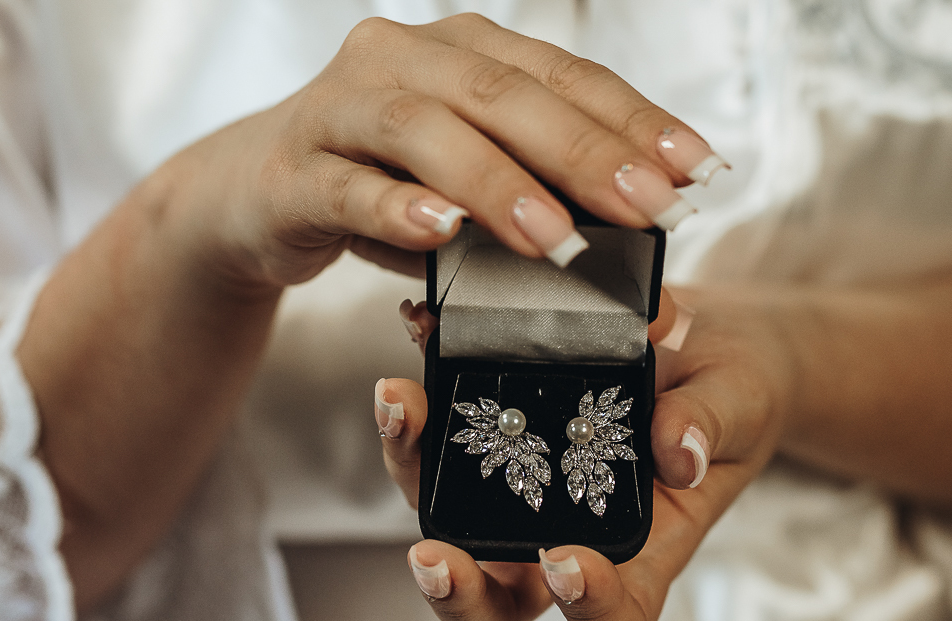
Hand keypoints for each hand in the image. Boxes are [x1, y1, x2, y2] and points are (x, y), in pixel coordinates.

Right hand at [164, 13, 725, 290]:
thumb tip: (640, 225)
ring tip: (555, 238)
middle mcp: (403, 59)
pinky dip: (394, 208)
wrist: (254, 198)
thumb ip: (537, 185)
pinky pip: (346, 185)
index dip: (635, 121)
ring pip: (424, 130)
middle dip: (586, 153)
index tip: (697, 171)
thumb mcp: (468, 180)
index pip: (563, 76)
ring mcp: (340, 107)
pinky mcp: (292, 169)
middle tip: (650, 208)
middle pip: (504, 95)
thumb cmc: (382, 185)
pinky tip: (439, 231)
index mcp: (462, 51)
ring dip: (498, 184)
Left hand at [376, 286, 794, 620]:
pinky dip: (425, 397)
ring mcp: (522, 491)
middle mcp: (569, 534)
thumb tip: (677, 452)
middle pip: (498, 599)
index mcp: (642, 553)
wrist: (703, 343)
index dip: (585, 611)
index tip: (568, 561)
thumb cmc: (733, 393)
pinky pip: (445, 433)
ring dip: (413, 465)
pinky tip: (419, 336)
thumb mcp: (740, 400)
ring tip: (402, 402)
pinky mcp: (495, 436)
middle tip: (433, 554)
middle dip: (456, 589)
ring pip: (448, 511)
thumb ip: (711, 425)